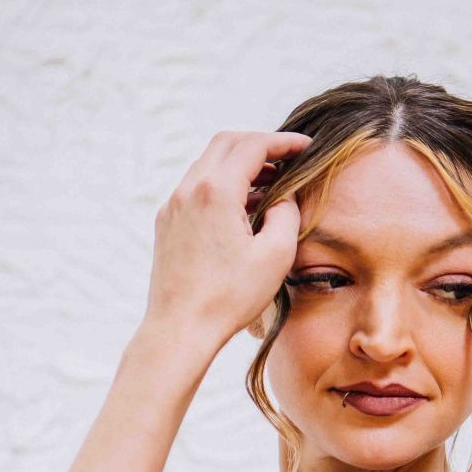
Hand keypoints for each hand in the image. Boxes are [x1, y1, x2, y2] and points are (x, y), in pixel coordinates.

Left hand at [139, 128, 312, 356]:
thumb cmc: (229, 298)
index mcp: (217, 191)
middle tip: (286, 159)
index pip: (253, 146)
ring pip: (208, 165)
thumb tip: (284, 197)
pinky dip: (221, 185)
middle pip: (226, 144)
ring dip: (239, 166)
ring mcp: (173, 205)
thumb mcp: (276, 255)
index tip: (305, 147)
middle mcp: (189, 190)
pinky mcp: (166, 223)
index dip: (283, 142)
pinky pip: (196, 188)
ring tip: (268, 186)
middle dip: (259, 145)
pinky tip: (240, 208)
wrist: (180, 329)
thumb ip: (287, 214)